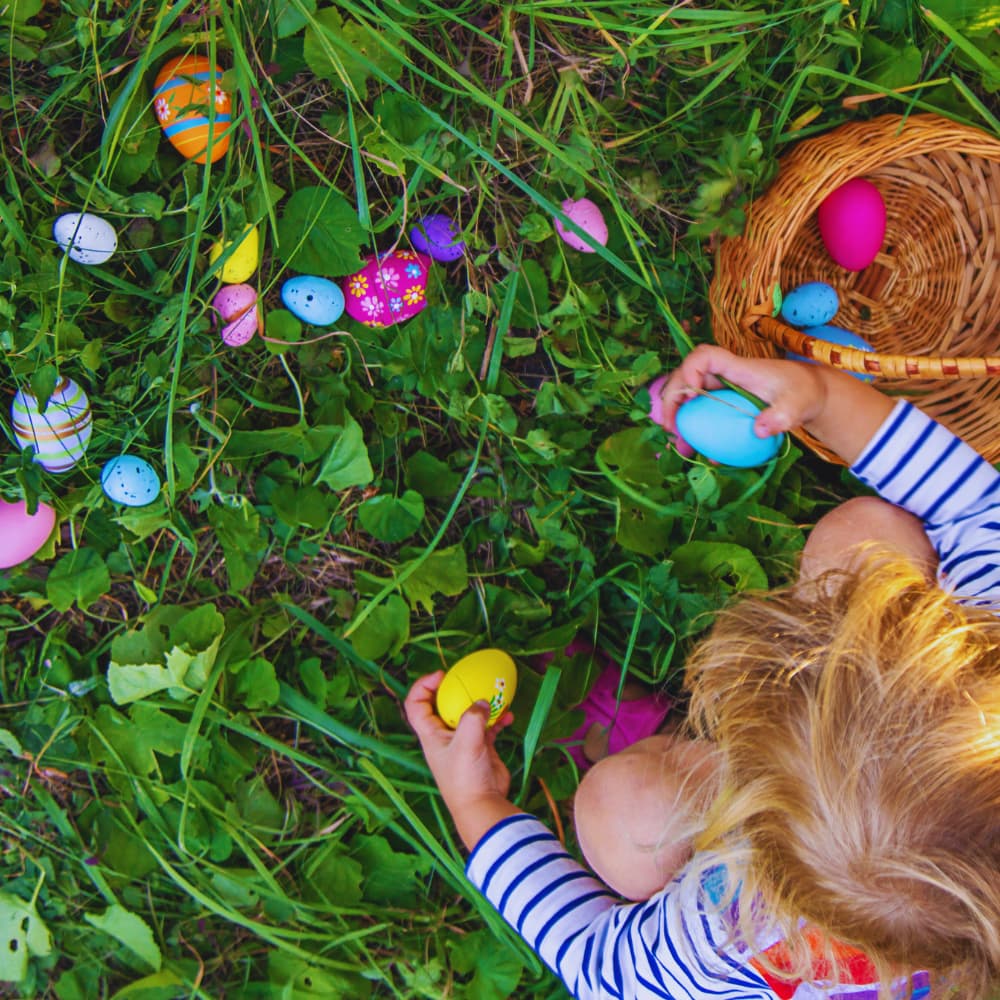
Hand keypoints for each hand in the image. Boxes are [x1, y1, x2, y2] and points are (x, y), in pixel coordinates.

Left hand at [405, 671, 520, 849]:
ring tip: (495, 696)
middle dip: (456, 689)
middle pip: (444, 704)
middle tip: (471, 679)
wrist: (483, 806)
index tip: (442, 675)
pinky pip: (489, 726)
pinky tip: (509, 717)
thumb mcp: (466, 743)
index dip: (423, 686)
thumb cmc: (465, 777)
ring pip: (468, 713)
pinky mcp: (482, 747)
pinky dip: (498, 719)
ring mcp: (464, 741)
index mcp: (431, 734)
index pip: (416, 704)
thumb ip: (473, 718)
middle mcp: (445, 735)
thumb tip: (483, 702)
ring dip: (481, 703)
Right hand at [652, 345, 891, 465]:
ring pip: (689, 397)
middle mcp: (724, 376)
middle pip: (686, 377)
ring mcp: (722, 390)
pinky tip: (698, 452)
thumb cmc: (804, 393)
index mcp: (738, 368)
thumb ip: (781, 417)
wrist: (811, 394)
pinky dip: (694, 431)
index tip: (692, 397)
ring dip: (678, 419)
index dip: (689, 371)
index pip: (704, 356)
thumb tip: (758, 430)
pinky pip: (701, 413)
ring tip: (679, 446)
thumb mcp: (798, 405)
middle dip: (671, 400)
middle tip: (671, 428)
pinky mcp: (724, 404)